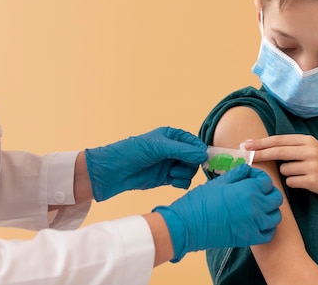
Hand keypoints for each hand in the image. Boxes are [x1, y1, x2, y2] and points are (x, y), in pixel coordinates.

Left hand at [84, 127, 206, 200]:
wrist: (114, 172)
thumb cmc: (132, 152)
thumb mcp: (159, 147)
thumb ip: (182, 151)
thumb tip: (203, 155)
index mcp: (172, 136)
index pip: (194, 143)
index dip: (199, 151)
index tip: (202, 159)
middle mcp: (173, 149)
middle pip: (194, 158)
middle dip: (190, 164)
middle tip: (179, 167)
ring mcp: (170, 164)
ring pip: (190, 170)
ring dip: (184, 173)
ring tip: (171, 174)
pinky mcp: (166, 178)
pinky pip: (183, 181)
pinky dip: (181, 182)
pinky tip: (172, 181)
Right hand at [153, 165, 282, 261]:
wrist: (188, 225)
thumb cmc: (200, 201)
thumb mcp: (220, 181)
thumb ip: (238, 173)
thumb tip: (249, 170)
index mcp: (248, 189)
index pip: (267, 182)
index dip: (259, 178)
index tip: (251, 179)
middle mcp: (255, 207)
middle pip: (276, 198)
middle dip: (268, 193)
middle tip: (256, 192)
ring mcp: (254, 224)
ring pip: (275, 216)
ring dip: (269, 210)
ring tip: (257, 207)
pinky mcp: (249, 238)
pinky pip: (269, 233)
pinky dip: (267, 227)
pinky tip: (258, 222)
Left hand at [243, 134, 317, 197]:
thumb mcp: (310, 147)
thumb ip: (291, 145)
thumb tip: (263, 146)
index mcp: (307, 140)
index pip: (279, 140)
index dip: (261, 142)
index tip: (247, 144)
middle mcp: (310, 151)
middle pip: (278, 152)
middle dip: (260, 154)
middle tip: (246, 155)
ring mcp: (312, 165)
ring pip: (284, 170)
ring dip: (287, 173)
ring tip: (301, 172)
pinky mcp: (313, 180)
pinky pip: (291, 181)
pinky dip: (293, 182)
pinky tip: (305, 181)